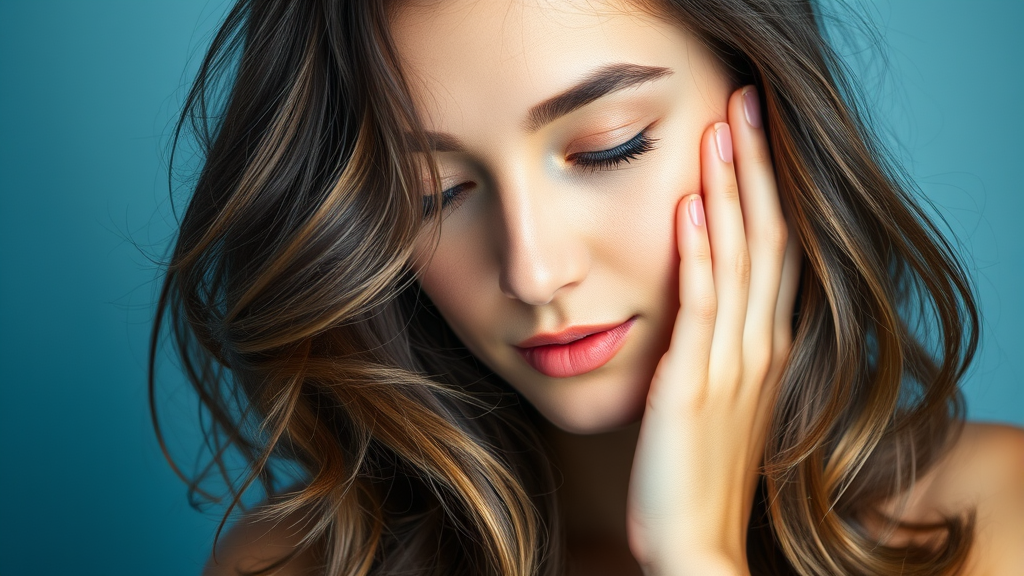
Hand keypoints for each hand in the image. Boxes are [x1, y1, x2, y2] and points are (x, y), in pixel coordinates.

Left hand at [625, 86, 802, 574]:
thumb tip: (704, 306)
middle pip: (768, 239)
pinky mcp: (694, 381)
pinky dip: (699, 252)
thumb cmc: (699, 474)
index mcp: (768, 348)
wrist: (695, 543)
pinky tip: (691, 207)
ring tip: (723, 130)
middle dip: (757, 168)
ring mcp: (732, 363)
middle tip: (747, 104)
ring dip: (730, 190)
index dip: (769, 190)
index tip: (755, 136)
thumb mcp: (722, 401)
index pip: (777, 251)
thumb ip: (720, 349)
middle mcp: (760, 347)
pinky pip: (702, 304)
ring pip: (740, 259)